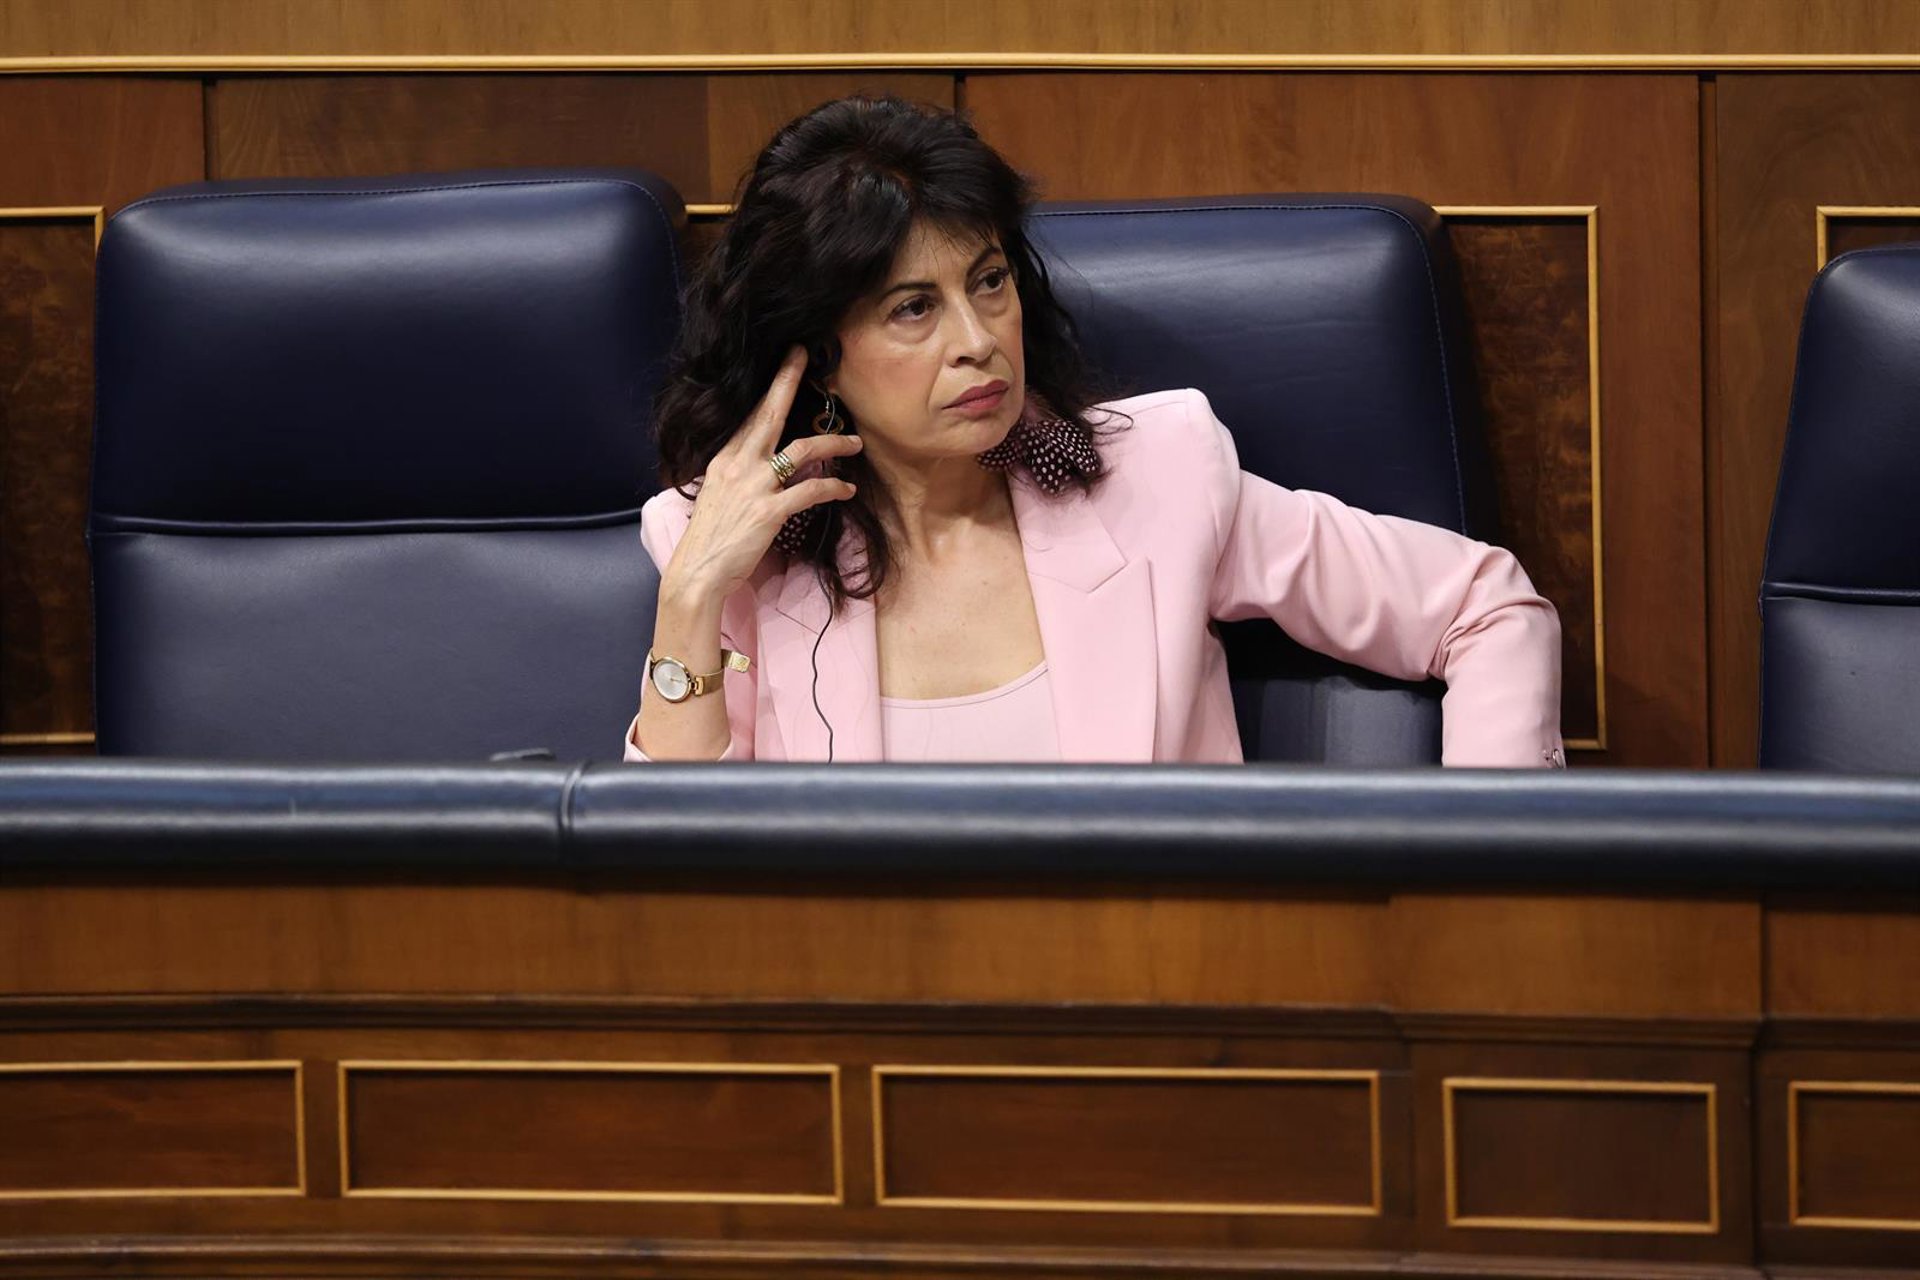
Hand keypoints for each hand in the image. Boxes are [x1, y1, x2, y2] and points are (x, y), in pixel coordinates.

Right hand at [663, 346, 861, 602]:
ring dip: (834, 442)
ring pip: (803, 450)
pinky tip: (847, 489)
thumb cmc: (709, 539)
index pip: (751, 414)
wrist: (697, 572)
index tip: (788, 361)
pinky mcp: (770, 511)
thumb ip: (735, 475)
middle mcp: (739, 464)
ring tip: (855, 442)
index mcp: (725, 458)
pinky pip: (811, 490)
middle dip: (789, 380)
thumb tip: (753, 466)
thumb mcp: (717, 495)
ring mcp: (755, 486)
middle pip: (770, 412)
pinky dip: (833, 487)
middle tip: (808, 356)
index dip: (772, 387)